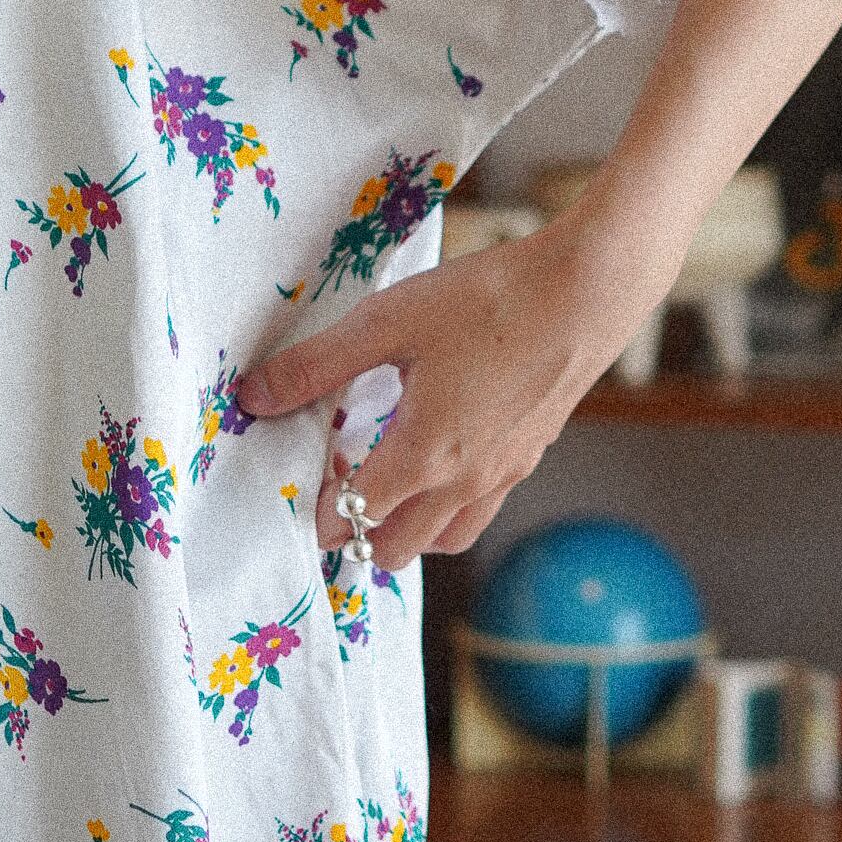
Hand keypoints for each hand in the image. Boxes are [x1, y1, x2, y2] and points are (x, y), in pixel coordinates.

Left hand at [237, 209, 660, 567]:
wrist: (588, 291)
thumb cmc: (488, 301)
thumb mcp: (387, 323)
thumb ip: (316, 366)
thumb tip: (254, 396)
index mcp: (422, 456)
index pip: (351, 517)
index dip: (316, 507)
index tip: (299, 478)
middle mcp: (463, 482)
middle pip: (395, 550)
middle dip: (356, 532)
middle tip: (336, 481)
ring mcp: (502, 476)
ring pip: (442, 541)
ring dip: (406, 528)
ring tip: (386, 480)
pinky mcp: (529, 457)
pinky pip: (479, 511)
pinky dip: (447, 508)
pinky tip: (441, 456)